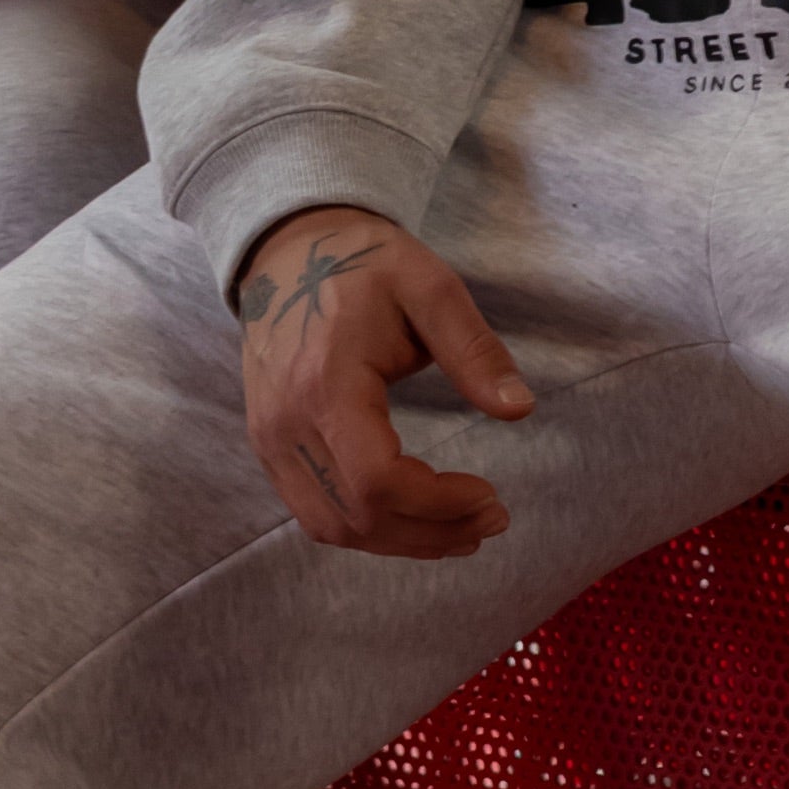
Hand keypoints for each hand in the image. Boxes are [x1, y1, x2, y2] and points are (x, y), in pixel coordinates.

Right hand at [235, 204, 534, 557]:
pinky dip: (366, 527)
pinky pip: (314, 511)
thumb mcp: (430, 288)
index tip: (490, 493)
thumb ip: (474, 350)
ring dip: (401, 540)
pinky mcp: (269, 445)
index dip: (439, 504)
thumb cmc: (362, 263)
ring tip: (460, 528)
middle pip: (358, 517)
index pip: (378, 482)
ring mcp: (270, 439)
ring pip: (332, 527)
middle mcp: (287, 423)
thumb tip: (520, 409)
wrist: (287, 249)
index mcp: (326, 384)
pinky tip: (412, 515)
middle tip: (491, 518)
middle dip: (432, 532)